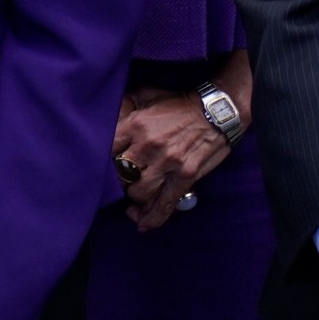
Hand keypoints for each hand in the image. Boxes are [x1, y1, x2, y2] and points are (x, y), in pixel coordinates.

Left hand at [112, 87, 231, 229]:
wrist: (217, 111)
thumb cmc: (178, 103)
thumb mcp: (147, 95)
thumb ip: (125, 106)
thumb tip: (105, 117)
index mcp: (136, 125)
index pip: (107, 150)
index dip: (101, 162)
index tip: (101, 167)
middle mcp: (149, 146)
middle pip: (120, 174)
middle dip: (116, 181)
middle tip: (119, 182)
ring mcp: (168, 163)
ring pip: (139, 192)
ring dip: (133, 198)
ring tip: (133, 196)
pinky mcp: (185, 177)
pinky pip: (165, 204)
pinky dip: (152, 218)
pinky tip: (142, 224)